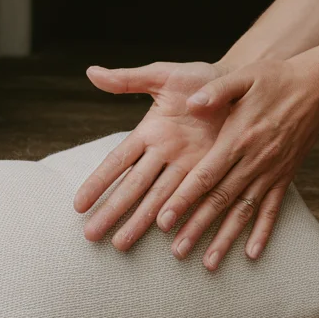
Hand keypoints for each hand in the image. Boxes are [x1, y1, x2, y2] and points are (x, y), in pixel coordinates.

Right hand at [73, 61, 231, 248]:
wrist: (240, 84)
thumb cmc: (200, 79)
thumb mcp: (163, 75)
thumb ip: (129, 79)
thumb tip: (91, 72)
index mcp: (149, 133)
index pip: (117, 161)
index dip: (98, 181)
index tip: (78, 204)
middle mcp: (165, 155)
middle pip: (133, 188)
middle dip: (112, 211)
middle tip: (91, 236)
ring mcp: (188, 167)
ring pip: (159, 199)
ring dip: (140, 222)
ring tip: (121, 245)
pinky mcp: (211, 172)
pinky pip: (194, 197)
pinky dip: (182, 216)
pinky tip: (167, 237)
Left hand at [156, 54, 318, 269]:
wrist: (317, 87)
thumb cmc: (274, 79)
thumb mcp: (243, 77)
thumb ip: (214, 91)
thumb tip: (190, 103)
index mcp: (237, 138)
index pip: (205, 176)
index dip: (183, 200)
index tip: (163, 221)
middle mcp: (254, 161)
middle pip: (220, 201)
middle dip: (197, 228)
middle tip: (176, 253)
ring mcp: (272, 172)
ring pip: (244, 212)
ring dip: (225, 239)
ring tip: (208, 264)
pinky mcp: (285, 176)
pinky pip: (273, 210)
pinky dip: (263, 233)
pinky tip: (251, 255)